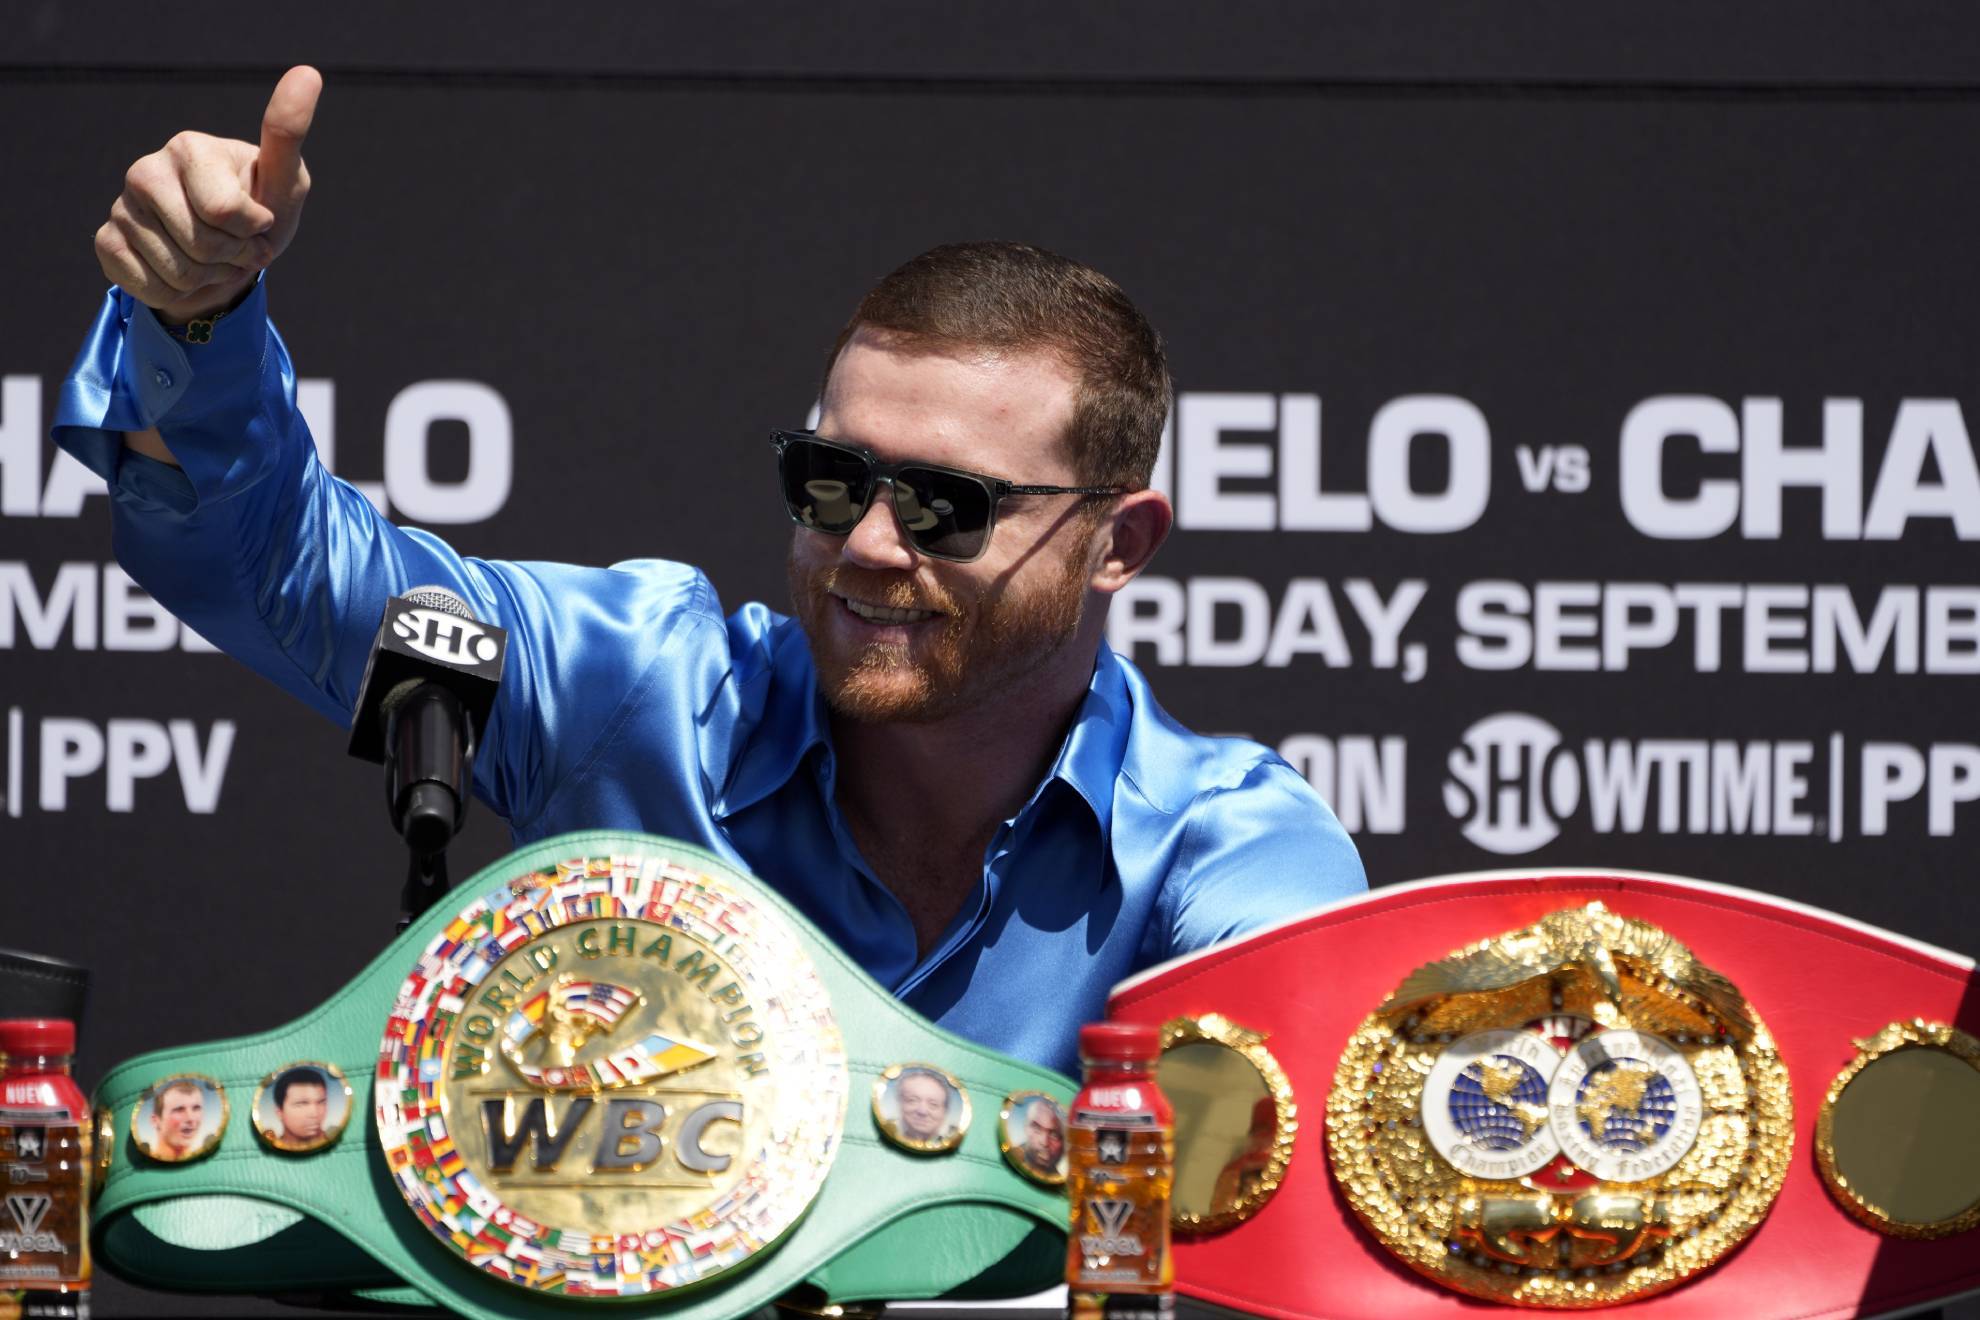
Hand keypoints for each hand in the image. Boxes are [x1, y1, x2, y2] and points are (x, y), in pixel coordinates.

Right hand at [95, 65, 321, 324]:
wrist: (227, 258)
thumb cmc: (260, 213)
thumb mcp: (285, 182)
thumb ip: (289, 136)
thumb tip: (308, 73)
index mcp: (188, 147)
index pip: (225, 213)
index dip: (254, 233)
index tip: (259, 223)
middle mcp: (144, 170)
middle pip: (202, 246)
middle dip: (233, 259)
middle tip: (238, 248)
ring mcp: (120, 206)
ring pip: (178, 272)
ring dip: (210, 278)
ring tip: (214, 259)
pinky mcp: (106, 243)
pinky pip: (151, 288)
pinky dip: (179, 293)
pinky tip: (182, 272)